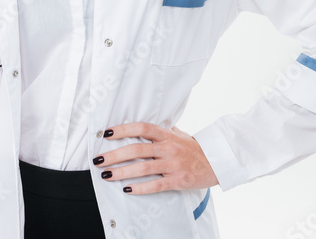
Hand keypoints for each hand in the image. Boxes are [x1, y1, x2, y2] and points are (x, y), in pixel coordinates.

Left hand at [92, 122, 217, 193]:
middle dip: (114, 155)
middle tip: (98, 160)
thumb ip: (162, 131)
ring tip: (106, 175)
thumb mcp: (179, 134)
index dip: (123, 129)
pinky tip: (127, 188)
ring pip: (143, 168)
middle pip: (137, 149)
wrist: (218, 162)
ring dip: (122, 172)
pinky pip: (156, 185)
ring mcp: (173, 164)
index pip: (142, 128)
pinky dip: (140, 188)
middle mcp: (169, 148)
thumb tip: (143, 126)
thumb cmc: (194, 148)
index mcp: (167, 134)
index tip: (107, 133)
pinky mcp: (178, 180)